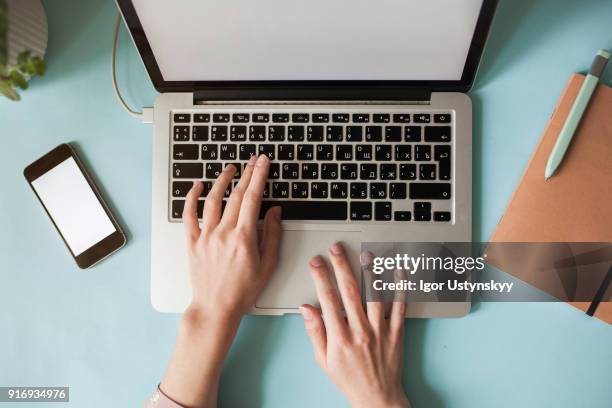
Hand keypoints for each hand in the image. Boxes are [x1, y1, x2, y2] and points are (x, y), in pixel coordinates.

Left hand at [183, 154, 281, 318]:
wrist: (216, 308)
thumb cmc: (243, 291)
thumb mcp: (268, 265)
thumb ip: (272, 235)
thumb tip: (274, 211)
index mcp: (244, 238)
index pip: (253, 198)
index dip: (259, 176)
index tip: (263, 162)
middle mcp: (223, 233)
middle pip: (236, 195)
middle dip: (247, 173)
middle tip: (253, 160)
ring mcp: (206, 236)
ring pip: (213, 200)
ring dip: (222, 180)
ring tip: (230, 169)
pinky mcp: (192, 242)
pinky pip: (189, 215)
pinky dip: (191, 197)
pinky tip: (197, 186)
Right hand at [300, 243, 409, 407]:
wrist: (378, 399)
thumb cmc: (349, 379)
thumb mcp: (323, 360)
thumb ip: (315, 332)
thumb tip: (307, 309)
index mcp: (340, 338)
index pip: (328, 300)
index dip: (321, 278)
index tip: (317, 262)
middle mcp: (360, 331)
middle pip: (350, 291)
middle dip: (342, 266)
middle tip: (337, 249)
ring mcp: (380, 331)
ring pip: (376, 295)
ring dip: (371, 272)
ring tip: (366, 254)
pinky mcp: (396, 333)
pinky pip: (400, 307)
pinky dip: (400, 288)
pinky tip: (398, 272)